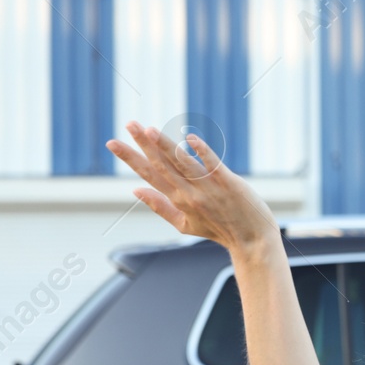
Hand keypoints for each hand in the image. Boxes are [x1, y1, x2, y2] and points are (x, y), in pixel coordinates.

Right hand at [105, 121, 278, 253]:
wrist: (252, 240)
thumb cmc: (218, 229)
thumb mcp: (184, 224)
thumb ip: (159, 206)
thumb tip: (135, 189)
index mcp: (177, 200)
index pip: (148, 175)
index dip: (130, 158)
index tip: (112, 143)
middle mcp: (189, 193)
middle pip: (162, 165)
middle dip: (142, 145)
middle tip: (129, 124)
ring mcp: (208, 188)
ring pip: (182, 163)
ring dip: (165, 146)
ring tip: (149, 130)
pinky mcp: (228, 182)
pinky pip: (212, 164)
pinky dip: (201, 152)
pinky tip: (189, 138)